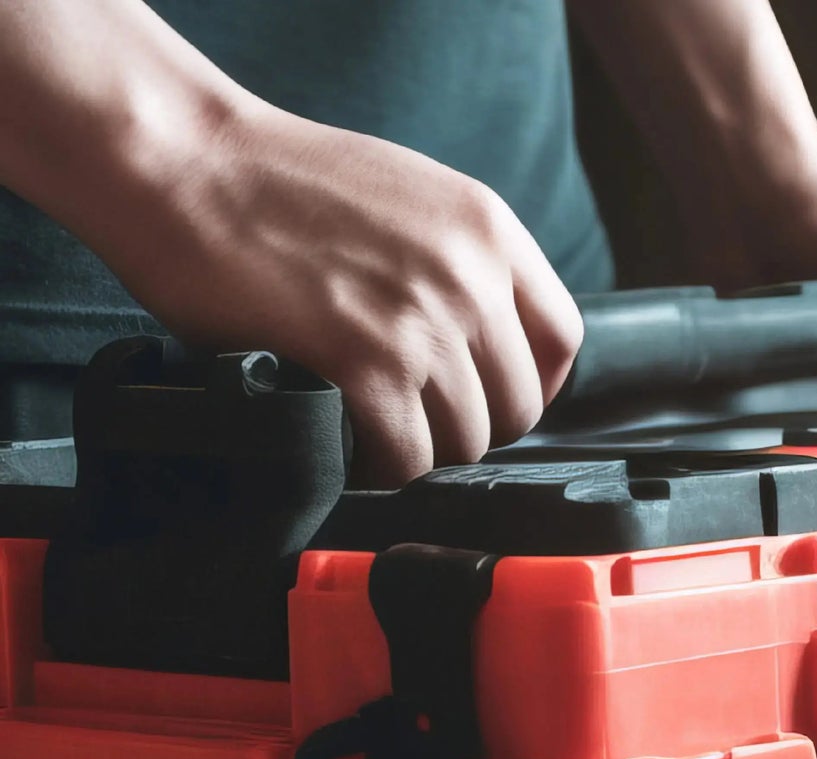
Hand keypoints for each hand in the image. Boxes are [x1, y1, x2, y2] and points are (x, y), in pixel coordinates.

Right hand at [90, 98, 582, 484]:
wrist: (179, 159)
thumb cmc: (273, 181)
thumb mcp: (406, 197)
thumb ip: (460, 262)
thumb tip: (489, 344)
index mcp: (488, 229)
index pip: (562, 340)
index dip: (533, 386)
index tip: (494, 400)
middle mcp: (470, 275)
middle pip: (518, 406)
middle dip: (470, 427)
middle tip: (416, 421)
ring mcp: (423, 321)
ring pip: (465, 441)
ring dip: (421, 451)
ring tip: (374, 430)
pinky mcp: (367, 362)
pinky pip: (409, 456)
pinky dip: (382, 468)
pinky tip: (351, 447)